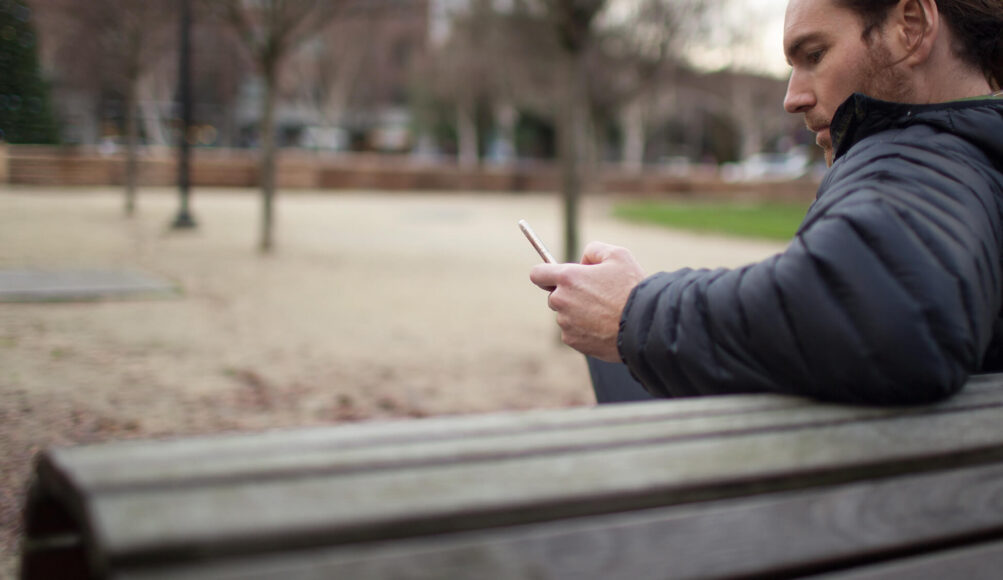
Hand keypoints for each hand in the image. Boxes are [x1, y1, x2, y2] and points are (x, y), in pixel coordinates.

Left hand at [529, 242, 645, 361]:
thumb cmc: (631, 288)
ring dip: (577, 312)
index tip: (554, 276)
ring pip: (565, 315)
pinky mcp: (573, 341)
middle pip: (554, 296)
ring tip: (604, 312)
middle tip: (594, 294)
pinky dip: (584, 329)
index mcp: (568, 278)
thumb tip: (583, 261)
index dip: (545, 274)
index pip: (537, 274)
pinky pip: (573, 332)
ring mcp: (566, 323)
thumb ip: (594, 250)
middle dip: (568, 294)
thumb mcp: (618, 255)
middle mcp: (561, 301)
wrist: (643, 325)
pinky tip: (603, 326)